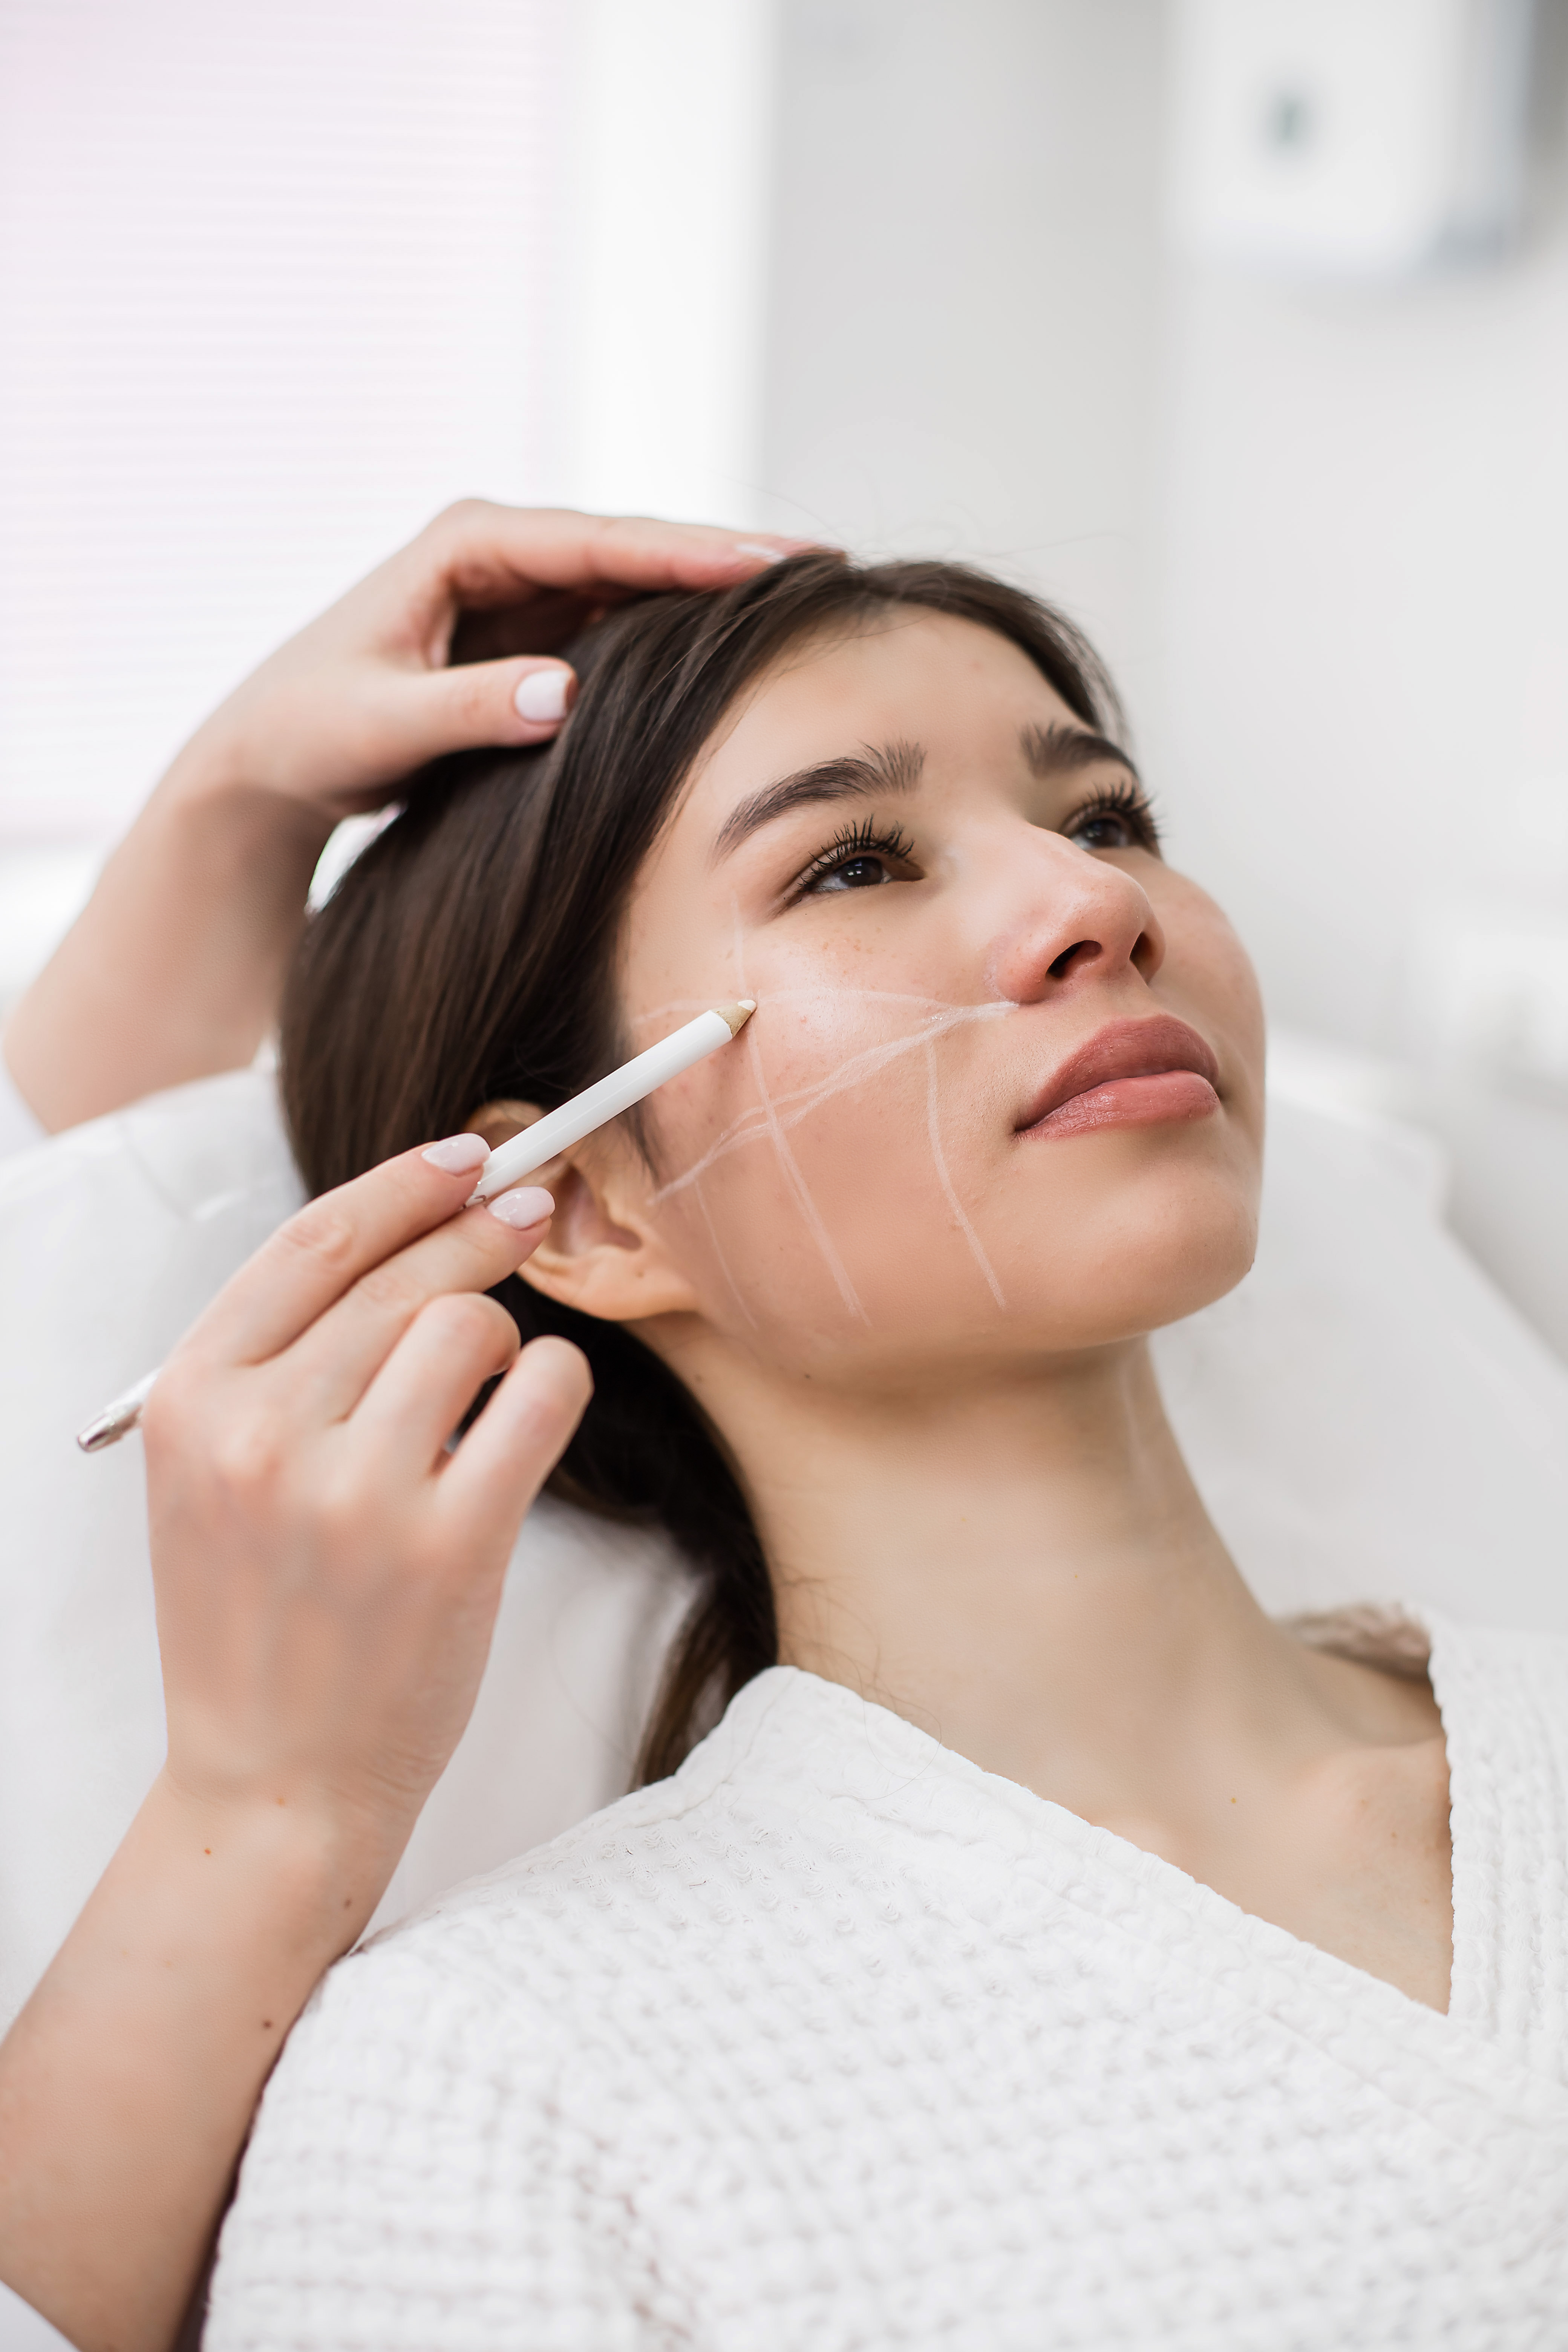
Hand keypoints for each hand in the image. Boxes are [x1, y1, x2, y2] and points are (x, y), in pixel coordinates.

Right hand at [142, 1133, 590, 1881]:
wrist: (272, 1784)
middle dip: (479, 1228)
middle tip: (532, 1208)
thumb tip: (403, 1242)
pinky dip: (555, 1383)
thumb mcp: (214, 1479)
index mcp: (192, 1404)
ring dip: (504, 1336)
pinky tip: (536, 1406)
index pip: (310, 1246)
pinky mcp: (449, 1542)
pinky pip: (539, 1396)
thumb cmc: (257, 1620)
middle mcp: (263, 1435)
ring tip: (490, 1391)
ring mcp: (356, 1491)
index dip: (398, 1184)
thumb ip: (281, 1367)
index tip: (463, 1153)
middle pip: (401, 1277)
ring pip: (471, 1326)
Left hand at [169, 501, 816, 820]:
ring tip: (806, 598)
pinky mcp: (531, 635)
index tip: (769, 560)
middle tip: (824, 562)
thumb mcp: (380, 722)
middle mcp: (502, 551)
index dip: (689, 550)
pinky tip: (741, 647)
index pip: (600, 540)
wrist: (270, 757)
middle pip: (636, 550)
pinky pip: (620, 628)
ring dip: (715, 594)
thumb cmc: (309, 729)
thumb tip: (564, 692)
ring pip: (638, 586)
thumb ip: (470, 708)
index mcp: (467, 543)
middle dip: (728, 556)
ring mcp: (522, 591)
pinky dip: (679, 634)